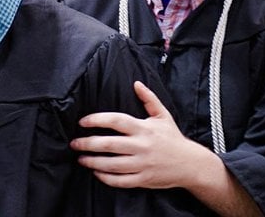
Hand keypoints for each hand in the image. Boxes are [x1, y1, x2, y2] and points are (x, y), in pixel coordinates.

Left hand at [70, 81, 210, 189]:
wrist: (191, 164)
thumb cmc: (173, 138)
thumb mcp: (163, 115)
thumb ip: (149, 99)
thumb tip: (136, 83)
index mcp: (144, 128)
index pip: (116, 120)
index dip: (97, 120)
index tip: (82, 121)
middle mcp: (141, 146)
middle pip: (109, 144)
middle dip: (88, 143)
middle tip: (74, 143)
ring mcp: (142, 164)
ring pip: (112, 164)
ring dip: (93, 162)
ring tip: (81, 158)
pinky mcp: (144, 179)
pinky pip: (121, 181)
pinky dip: (106, 178)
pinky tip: (96, 172)